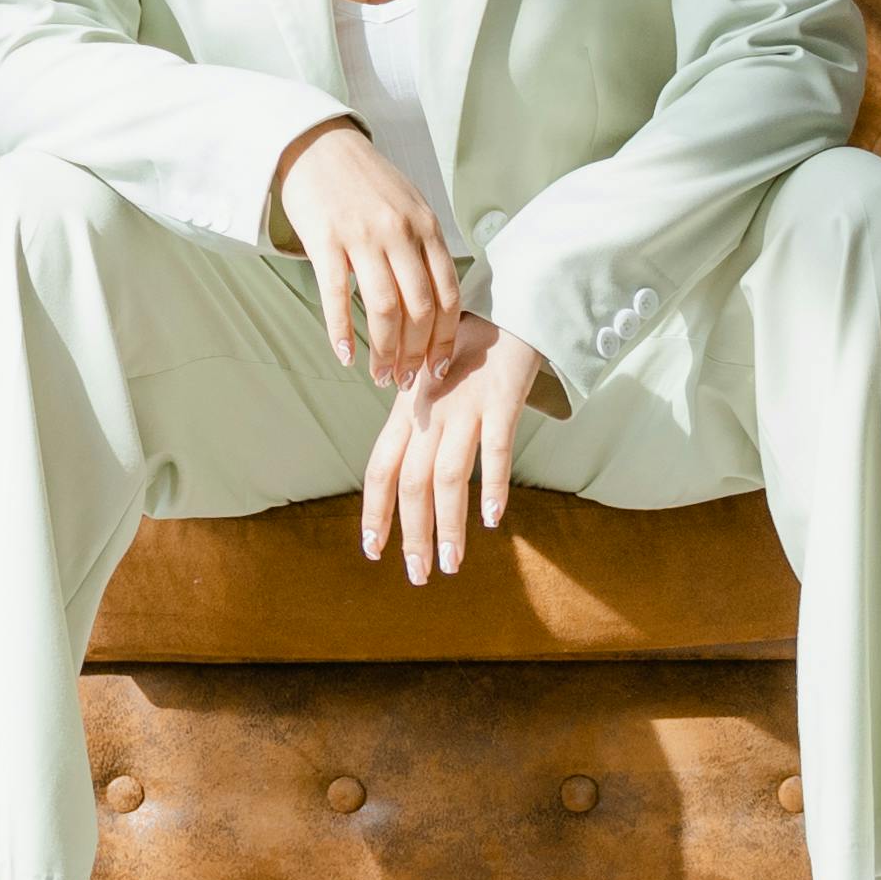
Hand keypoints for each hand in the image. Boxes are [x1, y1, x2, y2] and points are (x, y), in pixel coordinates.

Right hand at [273, 117, 468, 384]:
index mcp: (426, 226)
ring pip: (383, 308)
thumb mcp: (409, 203)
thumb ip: (424, 245)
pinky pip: (336, 295)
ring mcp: (362, 236)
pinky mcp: (325, 240)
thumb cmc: (364, 179)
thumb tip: (438, 297)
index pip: (448, 294)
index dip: (445, 337)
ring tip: (380, 375)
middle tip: (408, 381)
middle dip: (416, 354)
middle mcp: (399, 232)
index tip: (439, 367)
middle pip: (419, 308)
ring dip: (385, 351)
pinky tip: (345, 355)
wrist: (317, 144)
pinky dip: (342, 331)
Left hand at [357, 311, 568, 583]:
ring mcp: (464, 406)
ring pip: (447, 477)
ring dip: (448, 526)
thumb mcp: (429, 382)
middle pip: (410, 483)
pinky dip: (492, 486)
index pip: (379, 469)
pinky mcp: (501, 400)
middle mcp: (428, 412)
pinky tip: (492, 519)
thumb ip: (417, 425)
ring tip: (451, 565)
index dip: (374, 512)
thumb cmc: (467, 348)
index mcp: (406, 410)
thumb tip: (407, 476)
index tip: (373, 550)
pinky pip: (495, 450)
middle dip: (412, 534)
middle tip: (417, 575)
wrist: (507, 303)